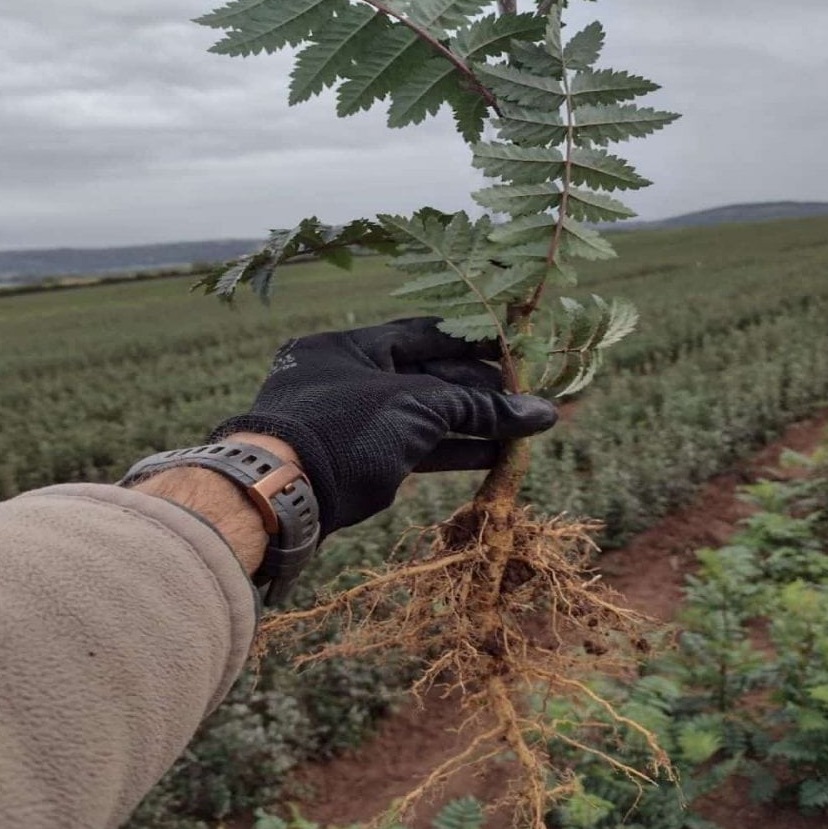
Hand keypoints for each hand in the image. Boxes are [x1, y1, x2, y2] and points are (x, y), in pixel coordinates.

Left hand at [210, 318, 556, 536]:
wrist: (284, 494)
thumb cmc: (346, 428)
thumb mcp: (416, 407)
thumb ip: (479, 407)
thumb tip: (543, 413)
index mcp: (354, 345)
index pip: (427, 334)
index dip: (476, 341)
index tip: (517, 350)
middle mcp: (354, 376)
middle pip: (431, 376)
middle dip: (483, 390)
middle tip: (531, 398)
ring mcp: (357, 420)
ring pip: (427, 415)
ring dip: (475, 423)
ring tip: (524, 430)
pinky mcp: (363, 460)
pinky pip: (417, 447)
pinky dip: (454, 450)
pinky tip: (495, 456)